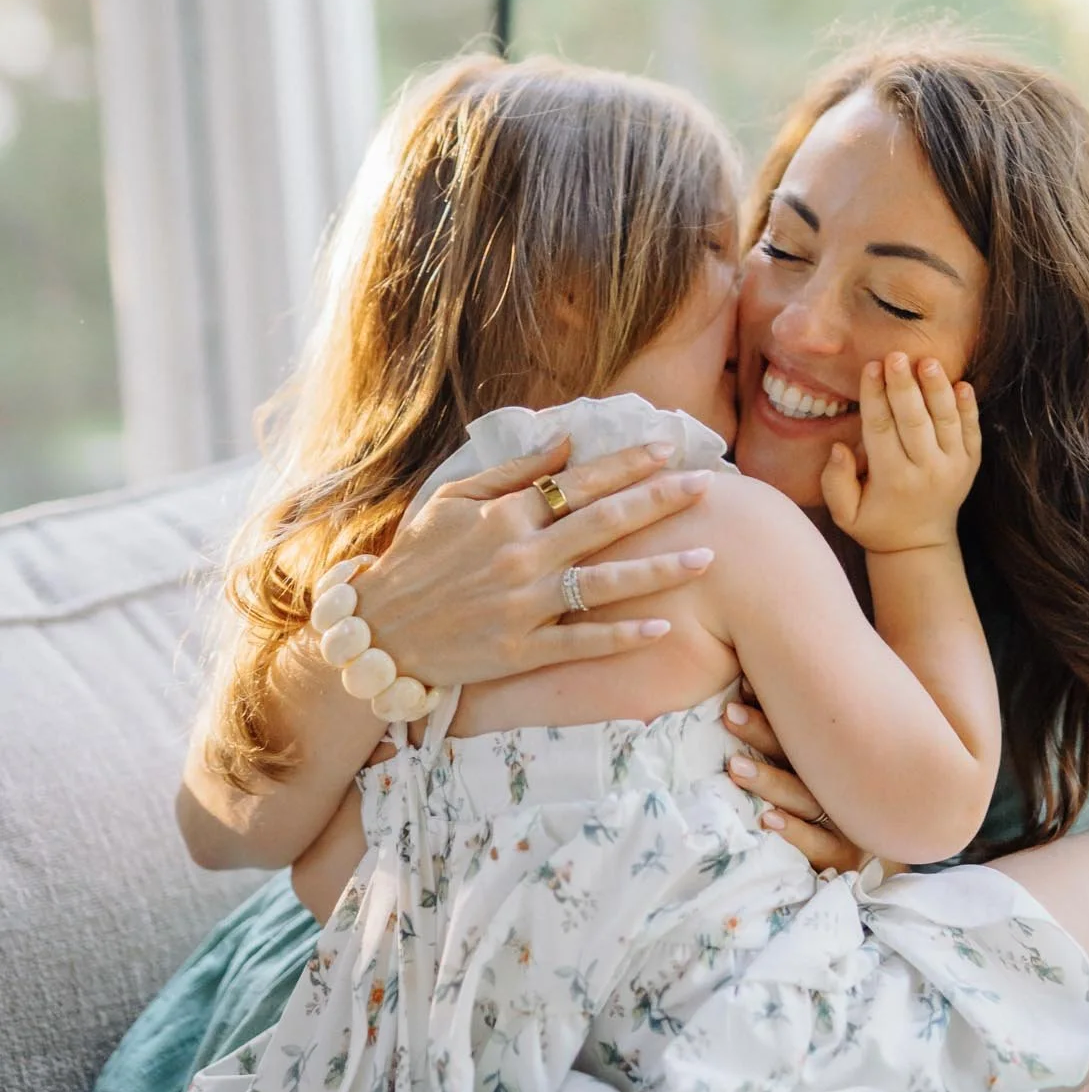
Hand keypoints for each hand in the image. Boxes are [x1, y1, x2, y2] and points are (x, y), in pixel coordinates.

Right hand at [357, 438, 713, 687]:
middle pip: (604, 523)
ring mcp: (522, 605)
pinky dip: (621, 637)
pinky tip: (661, 627)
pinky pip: (581, 643)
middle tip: (708, 486)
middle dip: (660, 501)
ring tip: (705, 556)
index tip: (668, 447)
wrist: (376, 632)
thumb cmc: (415, 560)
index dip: (627, 464)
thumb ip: (512, 473)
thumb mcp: (452, 501)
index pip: (579, 482)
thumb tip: (566, 441)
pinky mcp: (519, 650)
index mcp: (504, 515)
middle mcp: (520, 556)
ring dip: (658, 569)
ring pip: (603, 583)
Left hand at [723, 689, 866, 874]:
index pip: (804, 727)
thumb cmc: (847, 794)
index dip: (771, 707)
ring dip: (769, 781)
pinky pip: (818, 844)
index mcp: (838, 756)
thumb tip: (745, 684)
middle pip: (803, 756)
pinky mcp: (843, 855)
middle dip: (763, 733)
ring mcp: (846, 820)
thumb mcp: (827, 755)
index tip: (740, 687)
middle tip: (730, 715)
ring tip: (735, 767)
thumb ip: (793, 724)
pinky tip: (768, 818)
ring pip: (804, 797)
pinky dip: (794, 832)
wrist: (898, 837)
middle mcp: (844, 783)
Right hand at [820, 352, 980, 554]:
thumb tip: (841, 448)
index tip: (870, 367)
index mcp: (892, 480)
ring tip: (928, 362)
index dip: (875, 397)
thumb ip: (835, 482)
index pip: (881, 429)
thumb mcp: (845, 514)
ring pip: (946, 421)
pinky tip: (961, 383)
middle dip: (904, 386)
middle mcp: (926, 472)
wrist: (920, 545)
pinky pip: (971, 430)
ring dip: (937, 389)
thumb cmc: (876, 523)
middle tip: (896, 355)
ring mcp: (953, 467)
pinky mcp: (971, 463)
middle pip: (914, 420)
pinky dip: (968, 407)